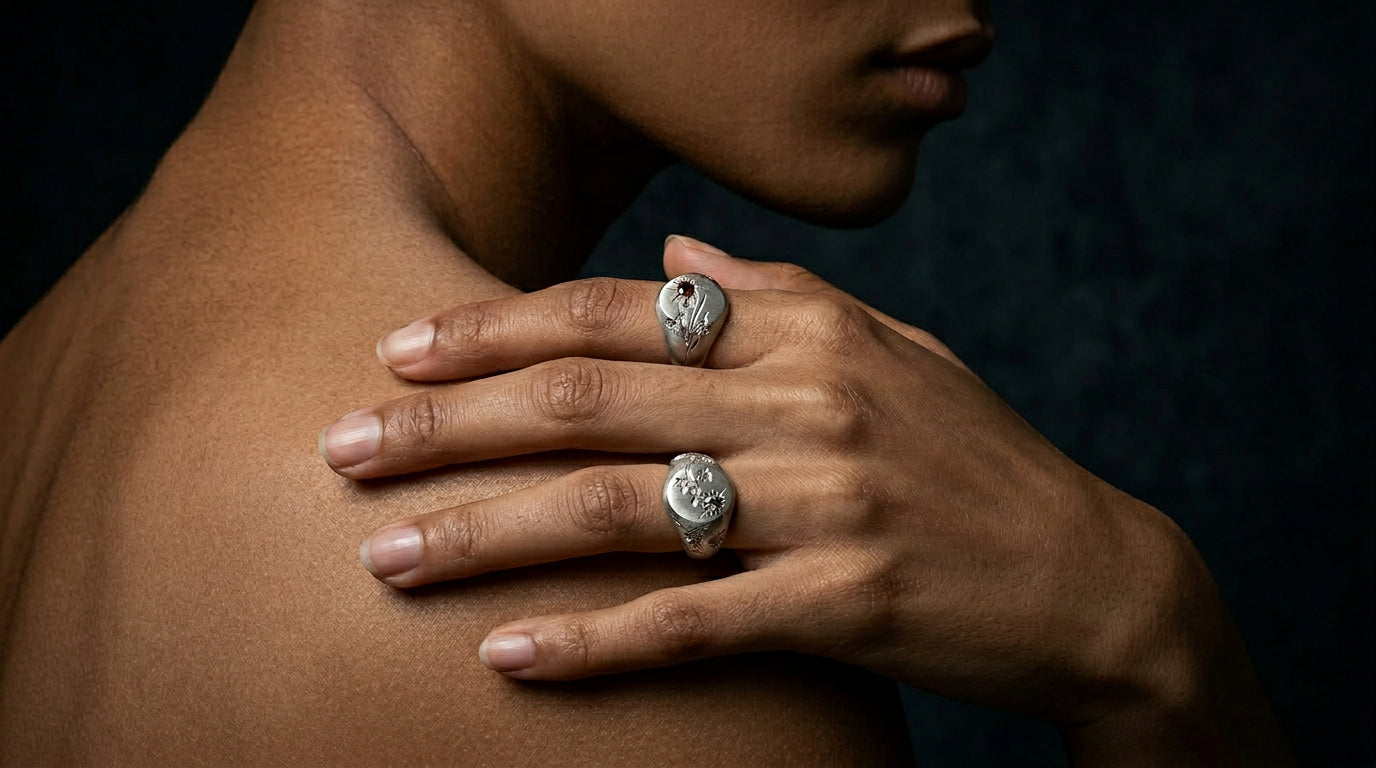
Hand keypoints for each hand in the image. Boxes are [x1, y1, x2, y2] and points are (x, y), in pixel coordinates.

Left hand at [319, 236, 1290, 763]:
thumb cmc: (972, 457)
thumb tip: (672, 244)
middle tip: (341, 448)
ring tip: (386, 555)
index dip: (496, 326)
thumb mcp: (887, 347)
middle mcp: (808, 401)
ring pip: (620, 509)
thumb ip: (773, 291)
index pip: (619, 310)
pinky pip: (693, 621)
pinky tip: (508, 655)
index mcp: (807, 328)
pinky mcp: (846, 605)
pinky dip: (594, 640)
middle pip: (590, 401)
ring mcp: (827, 504)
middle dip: (449, 423)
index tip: (396, 346)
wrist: (1091, 577)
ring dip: (489, 531)